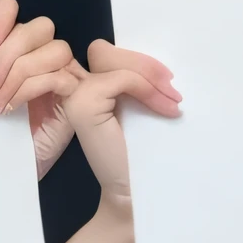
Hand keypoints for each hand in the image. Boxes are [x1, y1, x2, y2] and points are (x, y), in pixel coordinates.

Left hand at [0, 0, 80, 178]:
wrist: (8, 170)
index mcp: (20, 48)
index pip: (13, 10)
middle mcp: (46, 56)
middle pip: (37, 27)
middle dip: (4, 57)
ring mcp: (66, 74)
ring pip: (52, 49)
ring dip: (16, 76)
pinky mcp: (78, 97)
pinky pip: (58, 78)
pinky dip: (29, 90)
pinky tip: (10, 110)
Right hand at [62, 40, 180, 204]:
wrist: (135, 191)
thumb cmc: (140, 152)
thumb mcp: (134, 105)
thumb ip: (129, 79)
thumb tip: (147, 54)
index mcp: (81, 88)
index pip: (102, 53)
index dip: (135, 60)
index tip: (165, 79)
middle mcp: (69, 90)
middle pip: (103, 50)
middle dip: (144, 63)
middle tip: (173, 87)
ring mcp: (71, 96)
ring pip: (111, 60)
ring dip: (150, 77)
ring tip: (173, 101)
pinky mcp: (82, 104)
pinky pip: (121, 78)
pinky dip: (148, 89)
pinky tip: (165, 109)